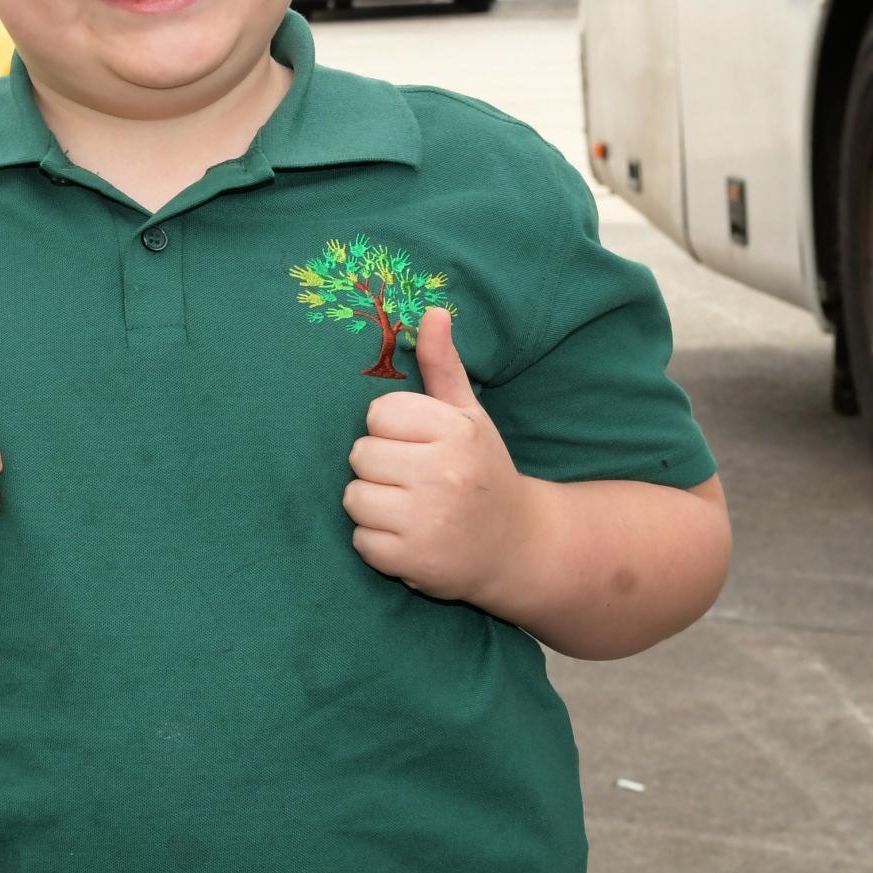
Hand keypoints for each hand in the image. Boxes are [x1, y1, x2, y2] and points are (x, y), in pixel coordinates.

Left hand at [344, 305, 535, 604]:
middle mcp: (444, 474)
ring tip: (410, 510)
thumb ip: (443, 365)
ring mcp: (429, 520)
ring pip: (353, 497)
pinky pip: (361, 541)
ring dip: (374, 508)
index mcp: (455, 431)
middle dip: (380, 469)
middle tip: (415, 482)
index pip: (377, 413)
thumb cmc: (483, 471)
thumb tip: (431, 310)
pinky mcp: (414, 562)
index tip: (420, 447)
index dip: (392, 431)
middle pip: (359, 454)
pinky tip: (409, 540)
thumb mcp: (469, 415)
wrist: (519, 548)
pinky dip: (378, 544)